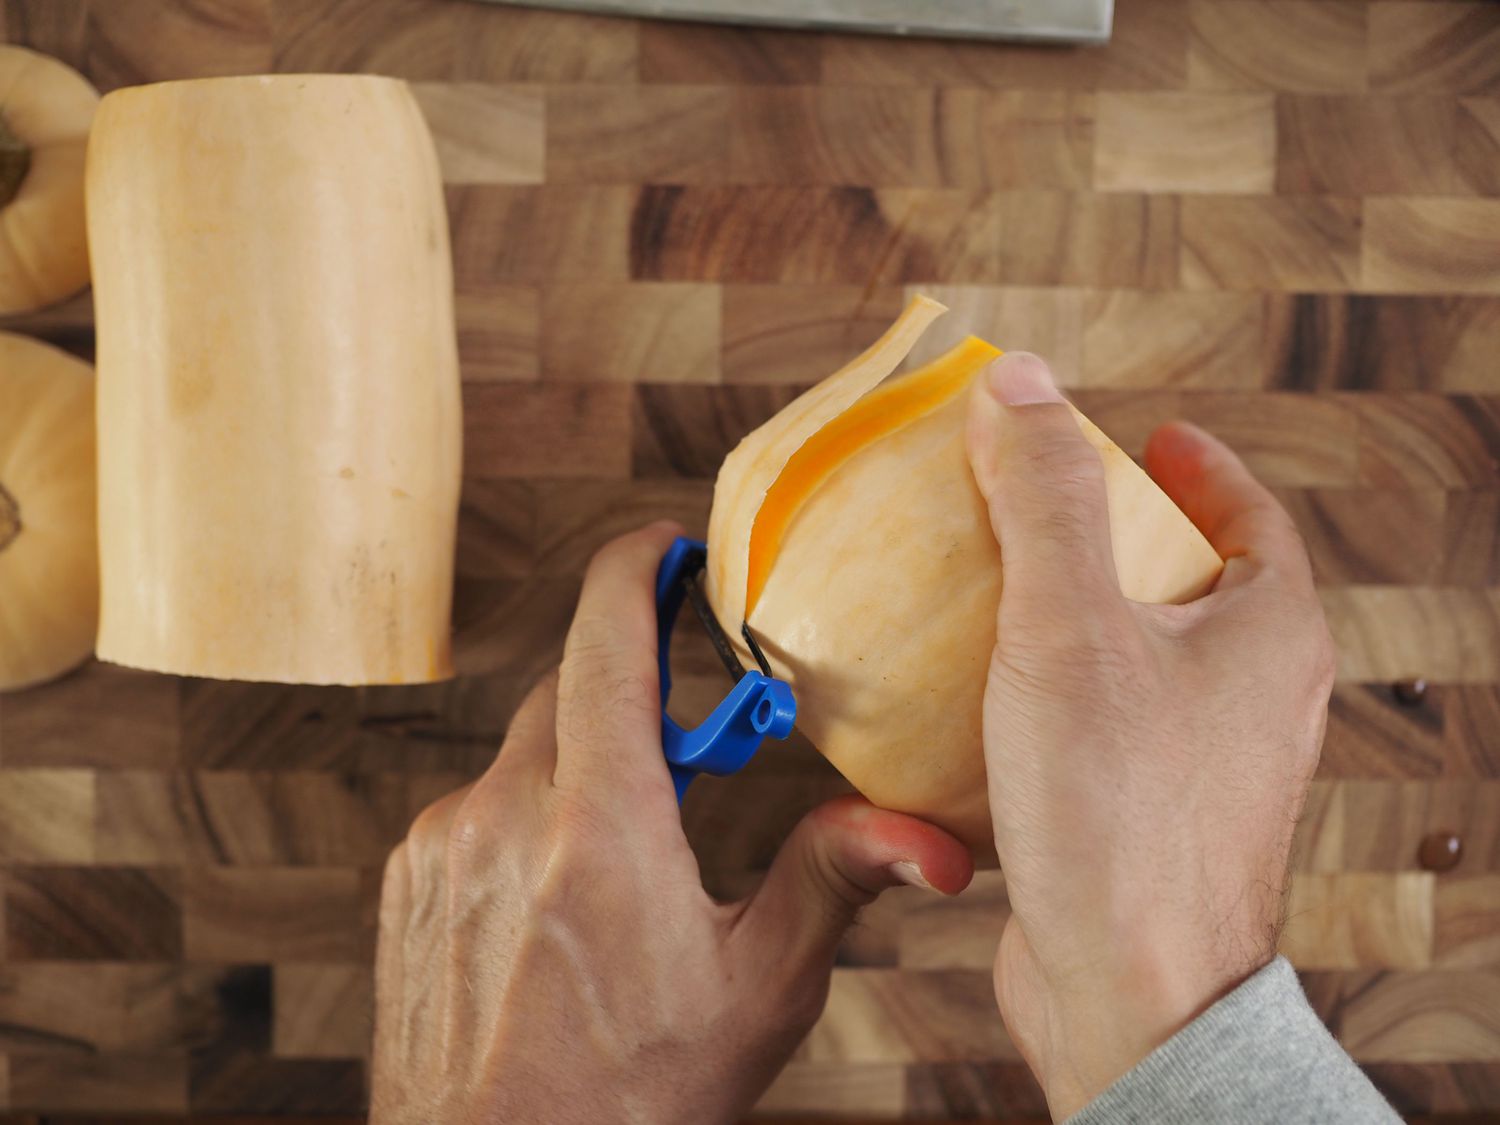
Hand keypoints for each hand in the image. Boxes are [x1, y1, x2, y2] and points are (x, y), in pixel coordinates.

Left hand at [371, 522, 973, 1124]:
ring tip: (624, 855)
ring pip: (522, 752)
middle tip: (689, 752)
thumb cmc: (634, 1097)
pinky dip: (522, 816)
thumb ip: (831, 880)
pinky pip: (474, 805)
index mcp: (598, 824)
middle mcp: (502, 814)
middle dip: (630, 691)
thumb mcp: (760, 993)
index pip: (605, 638)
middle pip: (569, 689)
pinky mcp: (406, 880)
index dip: (635, 569)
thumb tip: (927, 838)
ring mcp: (440, 845)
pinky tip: (554, 896)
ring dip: (578, 767)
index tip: (666, 545)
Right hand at [965, 354, 1333, 1119]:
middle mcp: (1255, 699)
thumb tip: (1022, 382)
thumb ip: (1045, 500)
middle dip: (1123, 537)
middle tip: (1046, 502)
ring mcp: (1206, 763)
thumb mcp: (1071, 628)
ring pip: (1144, 659)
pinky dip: (1053, 693)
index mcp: (1273, 637)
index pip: (1251, 517)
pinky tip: (979, 695)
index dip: (1197, 468)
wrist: (1129, 996)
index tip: (1147, 437)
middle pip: (1196, 584)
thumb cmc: (1119, 812)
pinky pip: (1105, 726)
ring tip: (999, 587)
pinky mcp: (1148, 817)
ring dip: (1079, 617)